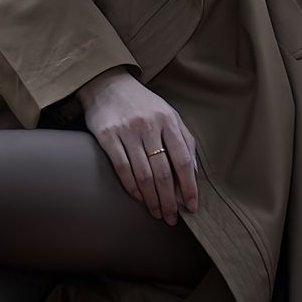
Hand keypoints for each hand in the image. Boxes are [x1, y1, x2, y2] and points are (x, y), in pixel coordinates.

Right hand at [74, 68, 199, 222]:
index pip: (182, 160)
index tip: (191, 206)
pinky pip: (122, 168)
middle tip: (172, 217)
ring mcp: (127, 131)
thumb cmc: (143, 104)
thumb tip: (194, 173)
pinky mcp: (107, 136)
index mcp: (168, 121)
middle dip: (170, 199)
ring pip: (143, 174)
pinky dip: (132, 187)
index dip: (189, 186)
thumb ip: (184, 141)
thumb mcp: (169, 115)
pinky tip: (138, 198)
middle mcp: (149, 126)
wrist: (108, 84)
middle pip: (163, 172)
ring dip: (152, 199)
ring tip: (157, 212)